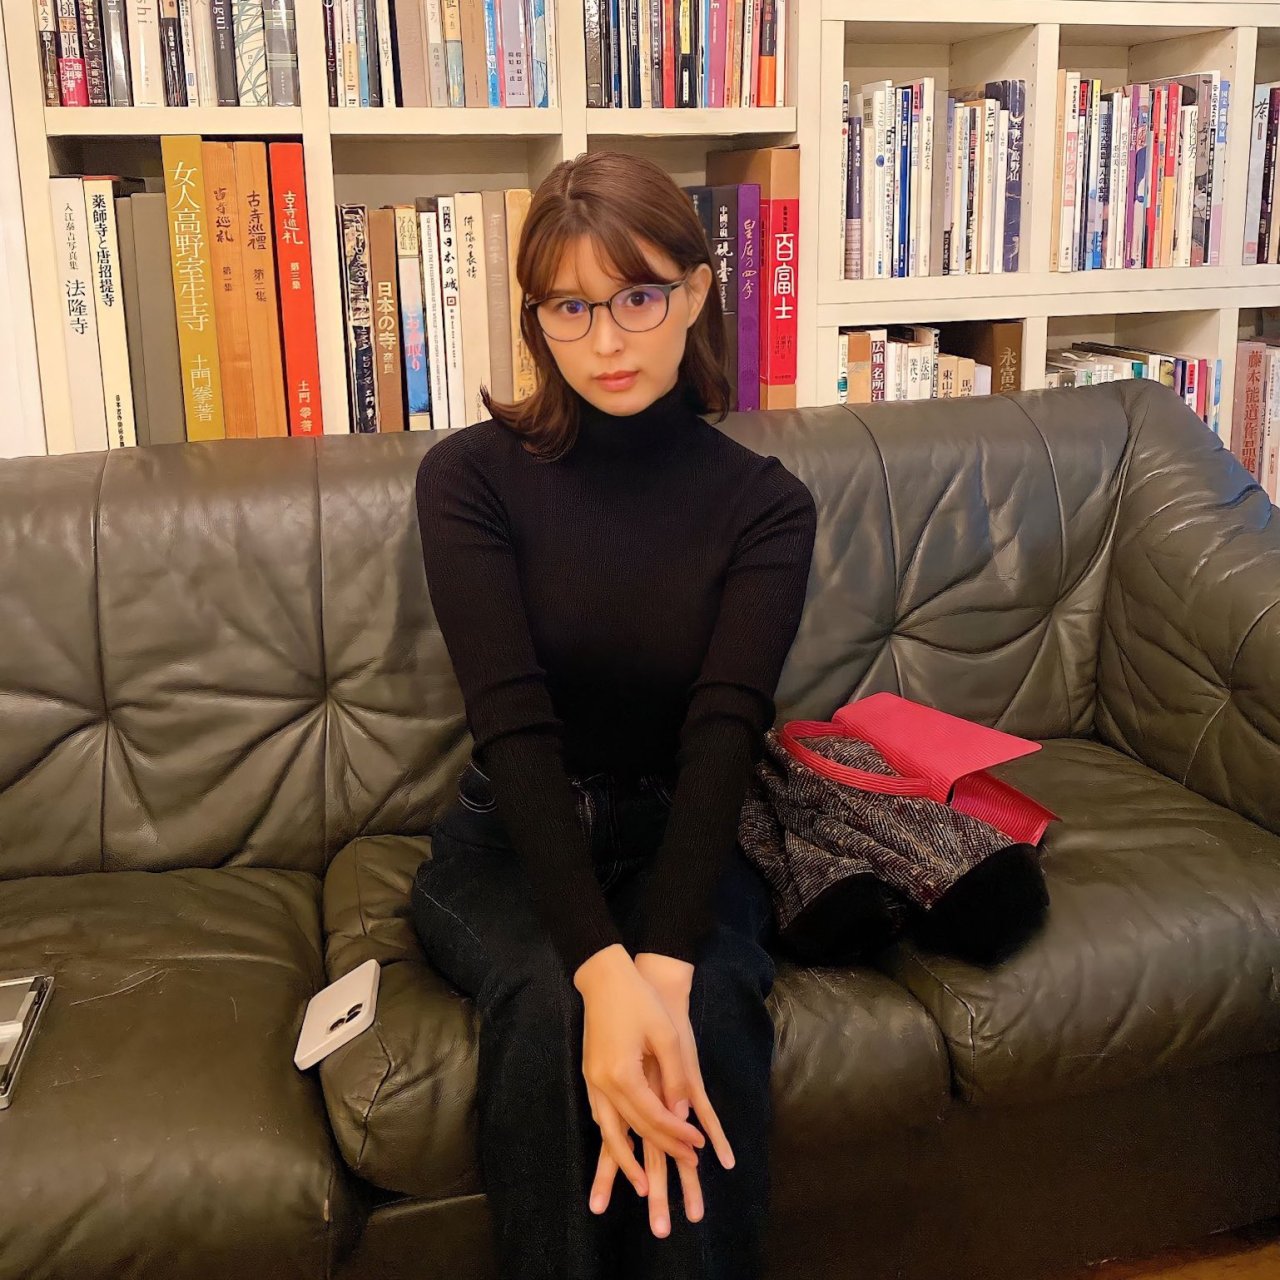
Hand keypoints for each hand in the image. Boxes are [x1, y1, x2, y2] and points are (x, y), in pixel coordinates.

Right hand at [587, 953, 735, 1234]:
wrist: (604, 977)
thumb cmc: (640, 1000)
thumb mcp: (666, 1036)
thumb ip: (675, 1078)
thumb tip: (682, 1116)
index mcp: (622, 1075)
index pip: (654, 1117)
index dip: (678, 1134)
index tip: (699, 1147)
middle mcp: (602, 1084)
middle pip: (633, 1129)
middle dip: (661, 1149)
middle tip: (687, 1164)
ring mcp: (592, 1081)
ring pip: (609, 1131)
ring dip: (626, 1158)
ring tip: (641, 1183)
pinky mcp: (589, 1075)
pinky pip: (601, 1116)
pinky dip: (613, 1136)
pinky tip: (622, 1146)